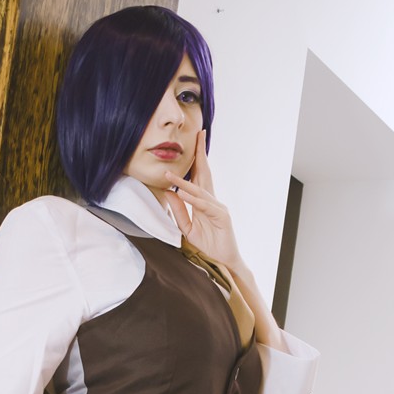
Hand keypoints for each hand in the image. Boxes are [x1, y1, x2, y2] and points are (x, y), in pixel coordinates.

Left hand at [164, 132, 242, 269]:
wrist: (225, 260)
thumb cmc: (209, 244)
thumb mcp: (188, 229)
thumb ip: (179, 212)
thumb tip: (168, 195)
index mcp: (204, 201)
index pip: (198, 176)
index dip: (195, 159)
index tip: (189, 143)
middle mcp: (213, 200)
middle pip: (205, 172)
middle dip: (201, 153)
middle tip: (198, 133)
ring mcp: (219, 207)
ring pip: (200, 190)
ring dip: (184, 181)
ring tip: (170, 173)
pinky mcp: (222, 217)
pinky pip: (204, 206)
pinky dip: (193, 199)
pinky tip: (182, 193)